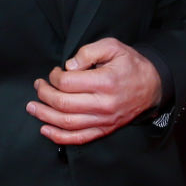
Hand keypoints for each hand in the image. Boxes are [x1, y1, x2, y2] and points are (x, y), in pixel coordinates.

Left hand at [26, 37, 161, 144]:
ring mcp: (103, 120)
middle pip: (63, 103)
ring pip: (66, 123)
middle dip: (44, 94)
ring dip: (44, 115)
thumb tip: (68, 66)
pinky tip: (45, 130)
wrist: (153, 86)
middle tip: (38, 86)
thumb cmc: (130, 64)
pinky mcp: (104, 130)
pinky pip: (78, 138)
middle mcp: (103, 104)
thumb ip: (88, 52)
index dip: (54, 76)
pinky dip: (59, 137)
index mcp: (105, 82)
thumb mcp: (113, 47)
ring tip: (32, 107)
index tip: (54, 72)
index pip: (68, 83)